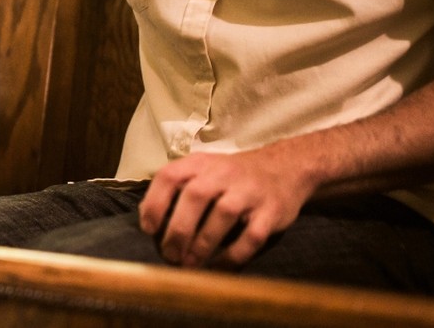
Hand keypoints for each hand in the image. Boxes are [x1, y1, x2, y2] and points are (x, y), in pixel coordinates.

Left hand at [139, 148, 313, 268]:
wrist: (286, 167)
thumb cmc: (231, 176)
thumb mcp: (202, 171)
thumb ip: (176, 189)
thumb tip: (147, 220)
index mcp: (200, 163)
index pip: (169, 176)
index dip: (155, 203)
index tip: (149, 230)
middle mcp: (223, 173)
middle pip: (195, 197)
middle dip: (178, 230)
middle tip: (169, 255)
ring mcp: (249, 192)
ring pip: (223, 215)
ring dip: (203, 243)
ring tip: (189, 264)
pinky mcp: (271, 212)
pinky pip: (251, 236)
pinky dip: (233, 256)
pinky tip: (219, 269)